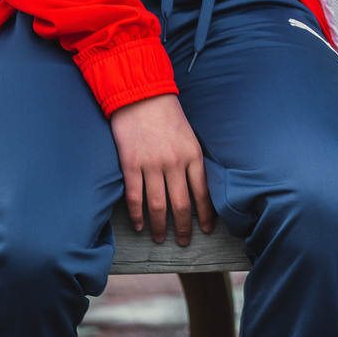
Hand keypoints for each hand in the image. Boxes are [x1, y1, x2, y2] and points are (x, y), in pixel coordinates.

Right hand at [109, 93, 213, 245]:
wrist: (141, 94)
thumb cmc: (167, 114)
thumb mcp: (189, 135)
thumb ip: (192, 160)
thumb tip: (196, 186)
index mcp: (193, 154)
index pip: (203, 192)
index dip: (205, 215)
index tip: (206, 229)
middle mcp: (175, 163)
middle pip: (181, 204)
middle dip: (184, 228)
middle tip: (184, 242)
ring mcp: (152, 165)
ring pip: (158, 206)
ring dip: (160, 226)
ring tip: (160, 239)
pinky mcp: (131, 165)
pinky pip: (135, 197)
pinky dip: (136, 215)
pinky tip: (139, 225)